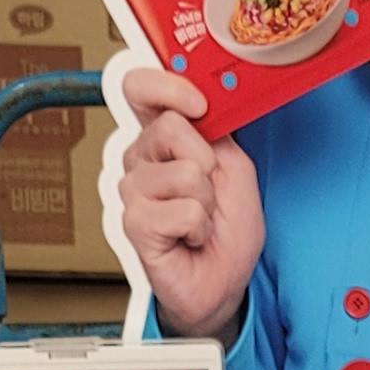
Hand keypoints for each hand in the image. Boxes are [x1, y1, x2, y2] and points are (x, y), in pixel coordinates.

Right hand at [115, 65, 264, 339]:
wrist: (221, 283)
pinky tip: (189, 237)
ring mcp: (133, 190)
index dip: (165, 86)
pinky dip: (199, 227)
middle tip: (207, 193)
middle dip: (206, 163)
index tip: (198, 103)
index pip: (140, 90)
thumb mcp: (236, 170)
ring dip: (206, 202)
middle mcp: (141, 159)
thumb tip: (199, 103)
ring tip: (199, 220)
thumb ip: (217, 133)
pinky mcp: (135, 222)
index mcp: (162, 139)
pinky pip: (183, 210)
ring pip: (184, 173)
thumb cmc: (225, 231)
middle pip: (169, 127)